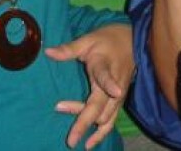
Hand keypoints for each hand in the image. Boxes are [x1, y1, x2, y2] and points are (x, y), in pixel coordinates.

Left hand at [47, 23, 133, 148]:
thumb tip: (47, 51)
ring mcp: (118, 95)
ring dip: (89, 126)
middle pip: (101, 106)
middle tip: (70, 137)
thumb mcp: (88, 40)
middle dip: (86, 121)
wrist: (132, 41)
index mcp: (105, 66)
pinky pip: (111, 120)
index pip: (106, 77)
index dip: (110, 84)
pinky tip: (89, 143)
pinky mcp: (119, 101)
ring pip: (105, 116)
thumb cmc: (108, 39)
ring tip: (73, 137)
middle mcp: (114, 84)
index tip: (115, 91)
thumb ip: (69, 49)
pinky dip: (101, 133)